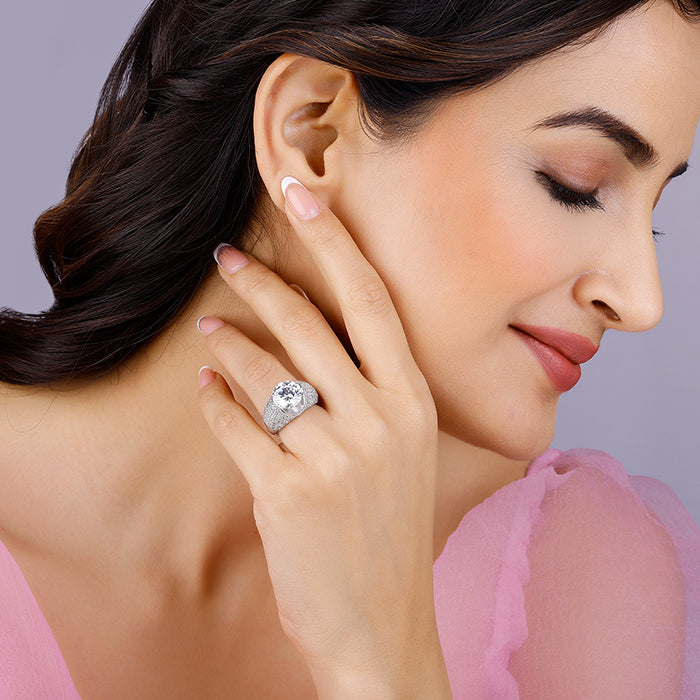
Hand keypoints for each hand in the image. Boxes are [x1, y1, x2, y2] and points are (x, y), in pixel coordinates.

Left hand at [197, 178, 450, 698]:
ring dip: (227, 343)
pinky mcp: (287, 493)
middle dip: (263, 281)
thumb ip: (367, 394)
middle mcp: (379, 420)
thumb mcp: (398, 452)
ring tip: (210, 331)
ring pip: (263, 372)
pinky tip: (208, 390)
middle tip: (228, 257)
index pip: (371, 301)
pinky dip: (215, 402)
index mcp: (412, 402)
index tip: (303, 196)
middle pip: (308, 324)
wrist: (381, 622)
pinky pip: (236, 426)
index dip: (335, 243)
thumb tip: (311, 342)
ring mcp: (334, 457)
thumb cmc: (389, 531)